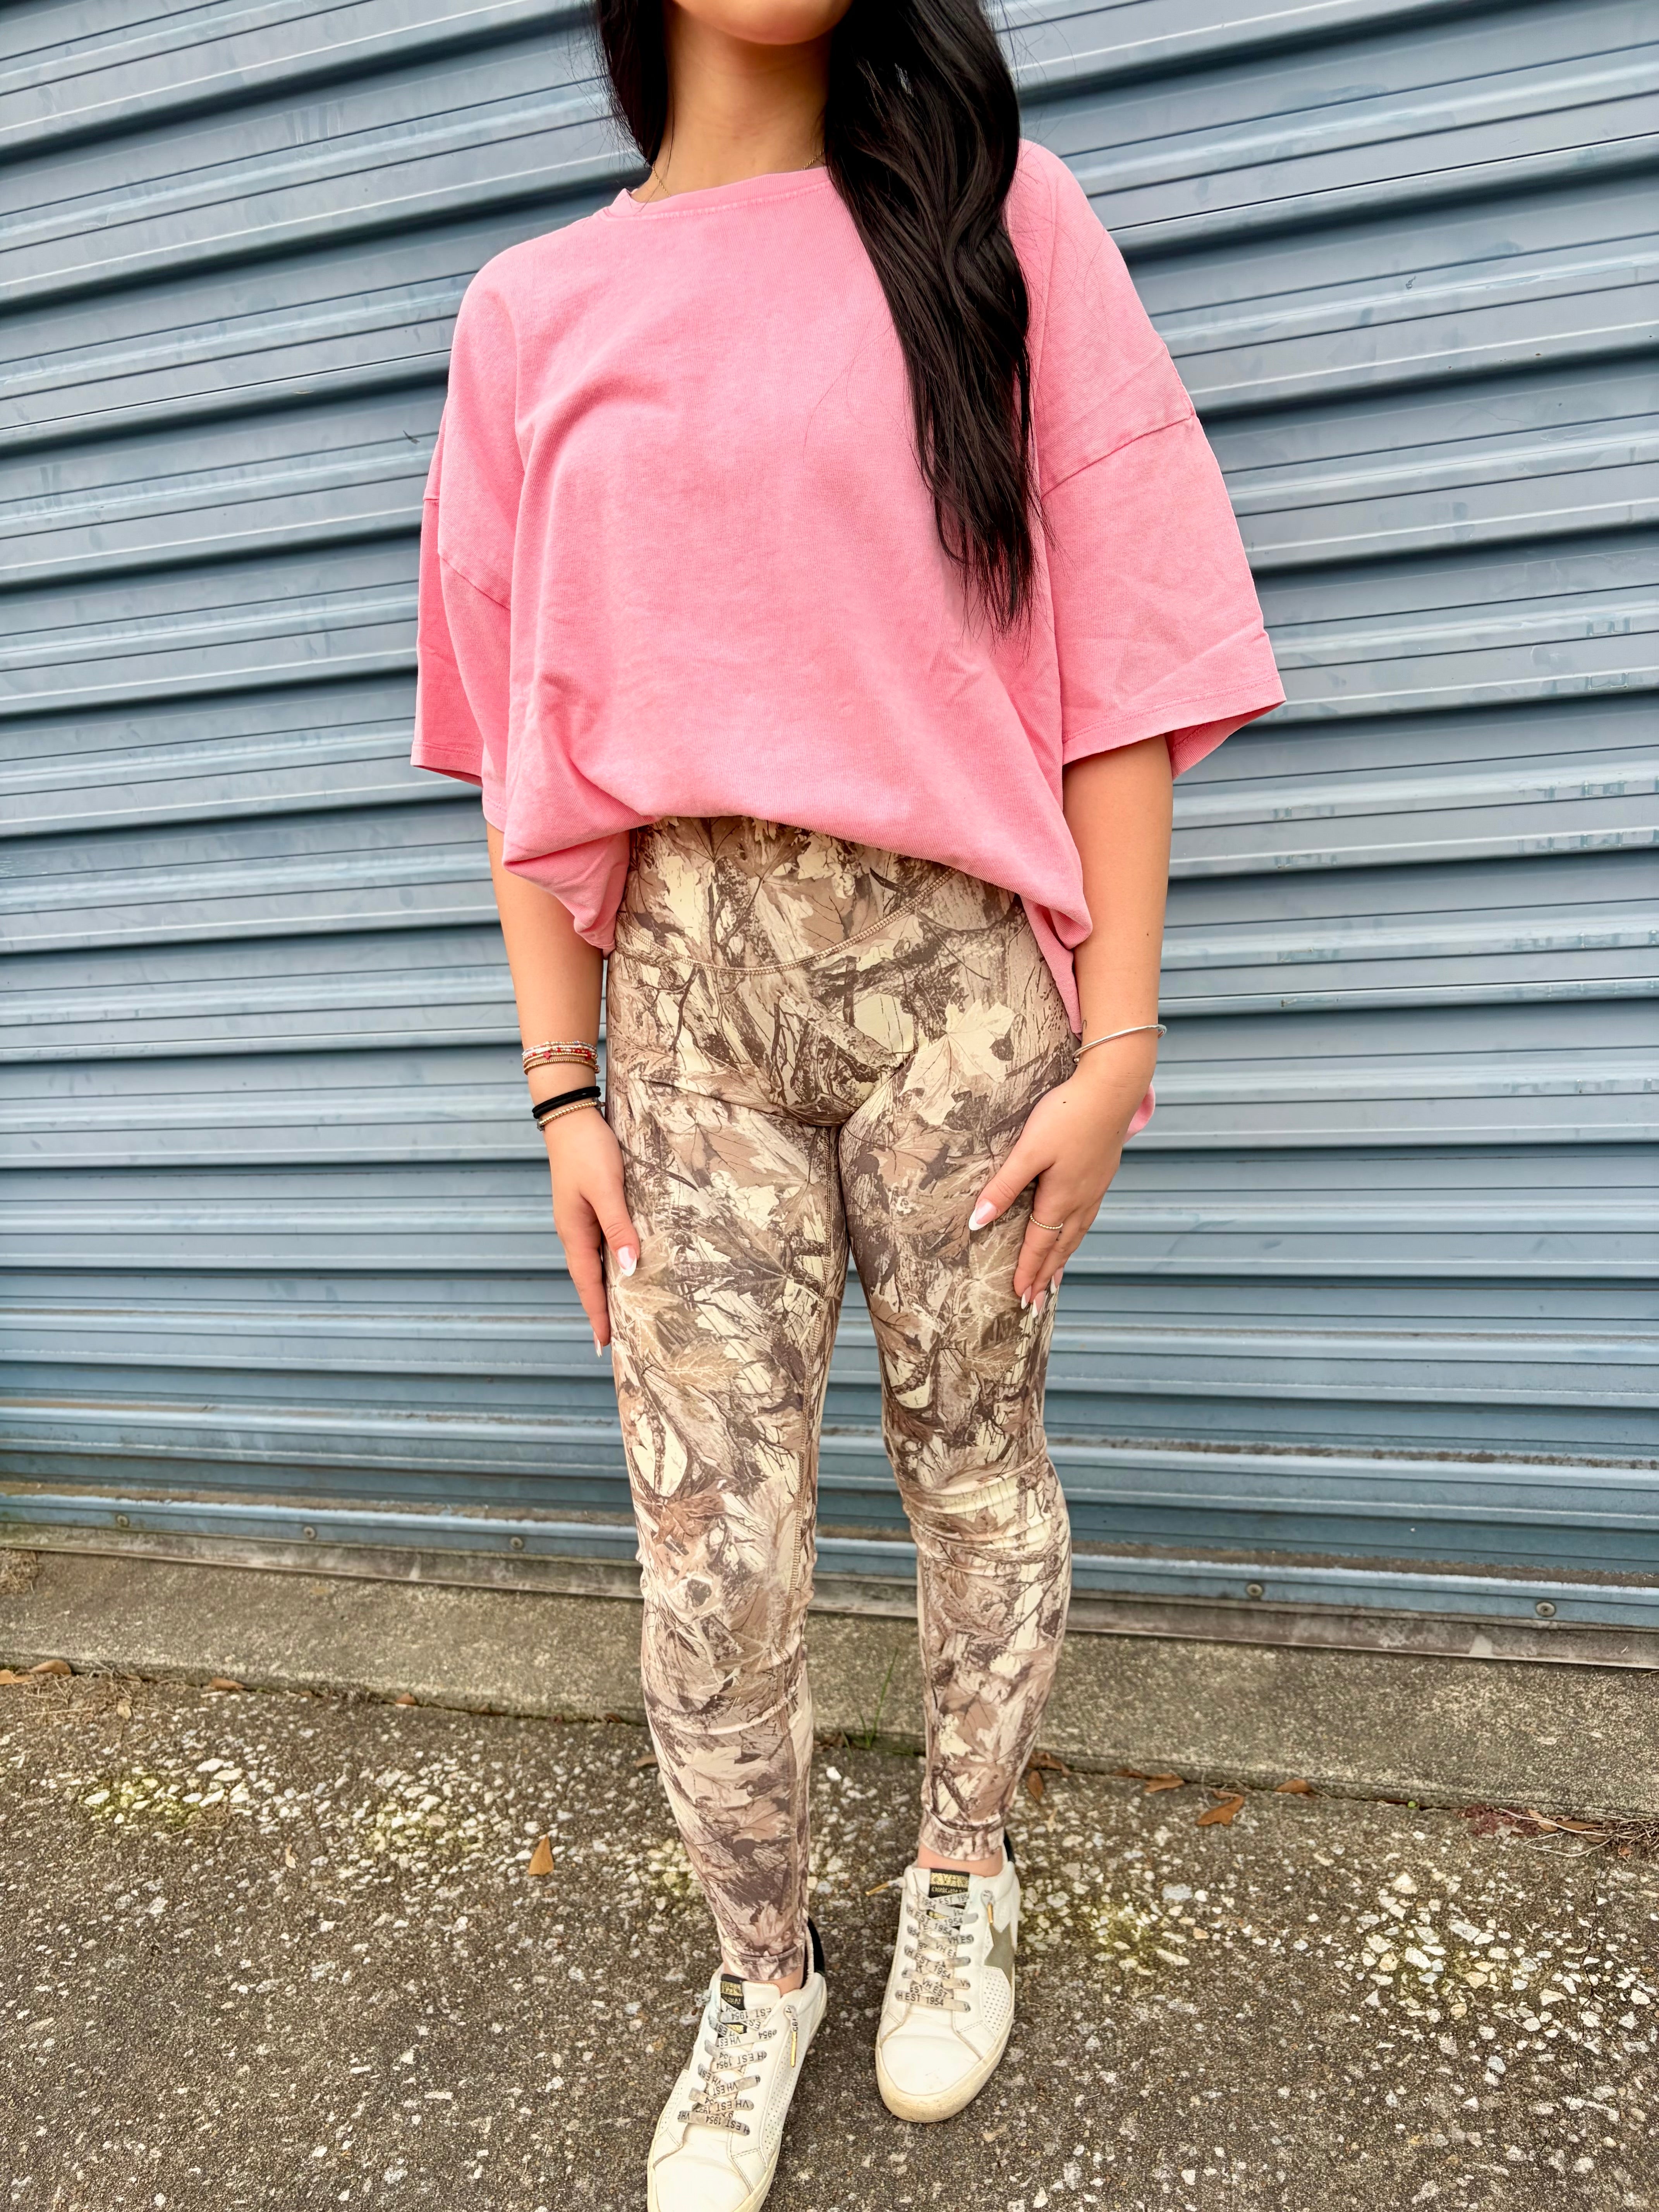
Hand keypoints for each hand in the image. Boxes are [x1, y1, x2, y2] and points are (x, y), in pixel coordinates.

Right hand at [542, 1108, 639, 1352]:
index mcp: (575, 1233)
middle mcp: (575, 1232)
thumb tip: (628, 1269)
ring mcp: (581, 1221)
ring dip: (607, 1289)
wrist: (572, 1117)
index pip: (588, 1284)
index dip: (598, 1314)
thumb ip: (618, 1228)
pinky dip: (611, 1264)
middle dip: (601, 1310)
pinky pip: (601, 1245)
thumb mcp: (606, 1189)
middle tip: (616, 1340)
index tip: (606, 1345)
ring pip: (595, 1264)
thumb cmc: (588, 1150)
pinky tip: (623, 1268)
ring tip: (621, 1313)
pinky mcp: (589, 1208)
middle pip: (589, 1280)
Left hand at [967, 1041, 1155, 1307]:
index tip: (1018, 1298)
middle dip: (1045, 1277)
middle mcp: (1081, 1200)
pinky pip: (1086, 1219)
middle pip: (1060, 1248)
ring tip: (1053, 1282)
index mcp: (1060, 1199)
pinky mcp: (1101, 1174)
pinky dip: (1075, 1237)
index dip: (1027, 1272)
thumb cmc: (1067, 1114)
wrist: (1111, 1088)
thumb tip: (978, 1222)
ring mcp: (1094, 1189)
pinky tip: (1073, 1234)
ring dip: (1062, 1261)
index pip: (1040, 1245)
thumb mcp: (1028, 1151)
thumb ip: (1003, 1187)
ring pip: (1076, 1235)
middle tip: (1034, 1305)